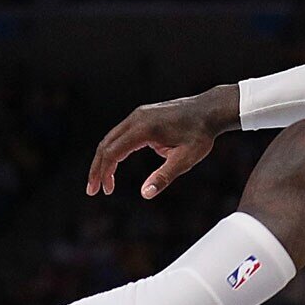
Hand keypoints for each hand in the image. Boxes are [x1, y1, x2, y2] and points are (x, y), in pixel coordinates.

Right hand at [87, 85, 237, 198]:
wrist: (211, 110)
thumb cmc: (200, 135)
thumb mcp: (186, 159)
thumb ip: (164, 176)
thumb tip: (145, 194)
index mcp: (144, 128)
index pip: (113, 152)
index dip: (103, 172)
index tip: (102, 191)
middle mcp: (137, 118)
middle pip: (106, 144)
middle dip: (98, 168)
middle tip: (93, 190)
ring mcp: (139, 115)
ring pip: (112, 138)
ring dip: (105, 159)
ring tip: (105, 182)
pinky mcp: (143, 115)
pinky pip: (121, 134)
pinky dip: (115, 150)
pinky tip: (116, 165)